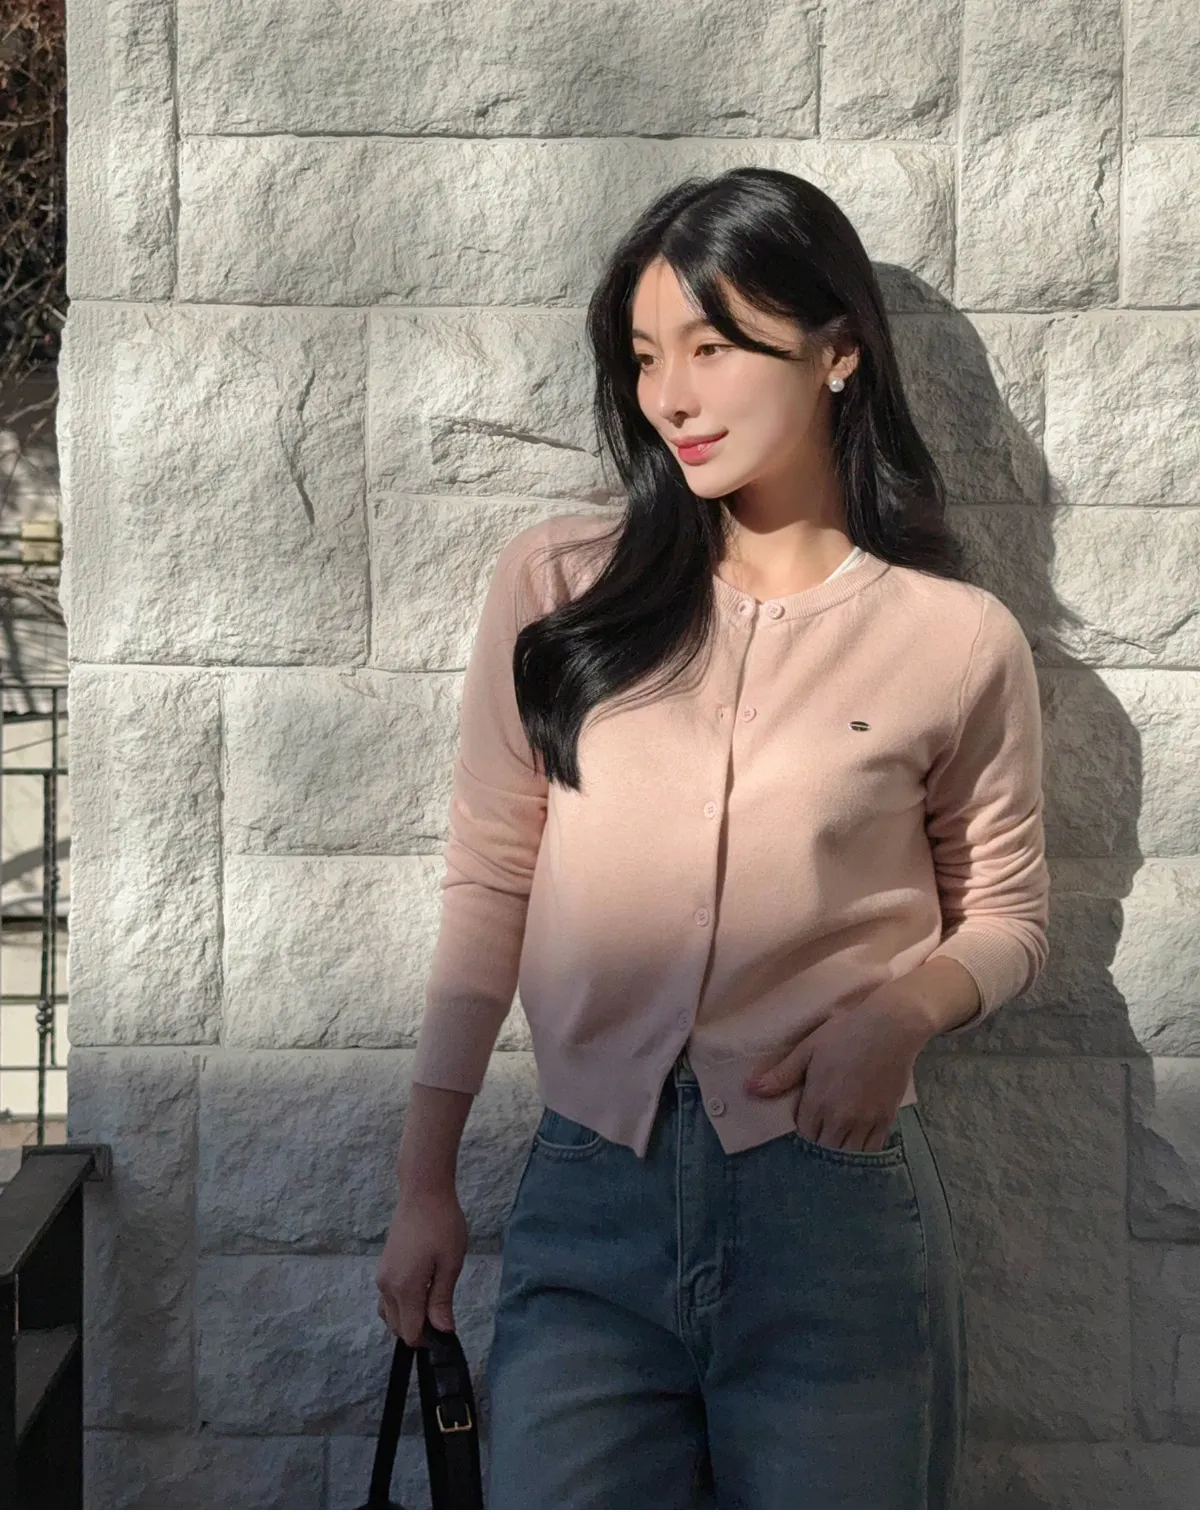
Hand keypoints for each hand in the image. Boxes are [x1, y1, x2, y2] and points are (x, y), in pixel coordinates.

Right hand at [376, 1184, 467, 1346]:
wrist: (422, 1192)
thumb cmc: (442, 1224)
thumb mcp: (450, 1263)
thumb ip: (442, 1300)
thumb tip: (443, 1331)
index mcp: (404, 1288)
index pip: (409, 1334)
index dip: (428, 1338)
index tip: (445, 1327)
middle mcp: (386, 1286)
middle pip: (397, 1328)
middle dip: (419, 1329)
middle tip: (443, 1310)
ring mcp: (382, 1277)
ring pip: (390, 1315)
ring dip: (409, 1317)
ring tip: (433, 1297)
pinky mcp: (383, 1268)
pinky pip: (388, 1299)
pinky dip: (402, 1304)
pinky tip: (422, 1288)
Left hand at [743, 987, 934, 1152]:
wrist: (889, 1029)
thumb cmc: (844, 1034)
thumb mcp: (808, 1050)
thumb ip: (781, 1075)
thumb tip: (748, 1090)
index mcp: (818, 1101)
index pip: (803, 1135)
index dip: (802, 1132)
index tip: (804, 1123)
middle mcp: (840, 1118)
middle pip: (824, 1149)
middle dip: (819, 1144)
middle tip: (819, 1133)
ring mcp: (865, 1121)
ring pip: (848, 1154)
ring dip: (839, 1151)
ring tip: (836, 1141)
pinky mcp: (885, 1120)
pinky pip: (872, 1150)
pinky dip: (862, 1152)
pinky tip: (857, 1143)